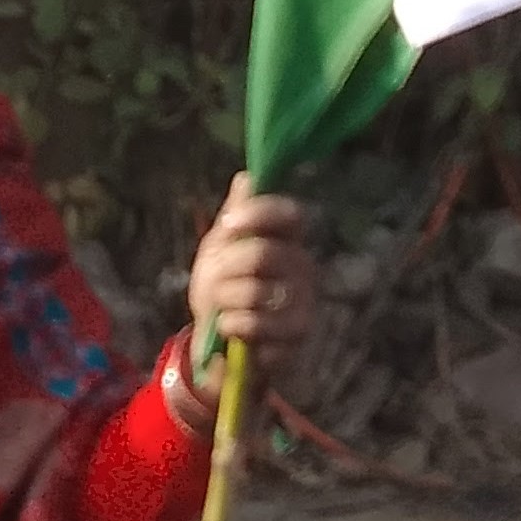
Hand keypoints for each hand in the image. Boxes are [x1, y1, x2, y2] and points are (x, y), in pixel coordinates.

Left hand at [186, 173, 319, 364]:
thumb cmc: (224, 289)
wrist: (221, 343)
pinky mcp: (297, 336)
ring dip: (224, 302)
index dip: (260, 214)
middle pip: (262, 254)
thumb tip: (246, 178)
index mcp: (289, 241)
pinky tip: (232, 329)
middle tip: (215, 281)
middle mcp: (305, 268)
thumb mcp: (220, 249)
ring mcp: (305, 303)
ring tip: (224, 309)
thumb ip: (234, 216)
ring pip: (254, 292)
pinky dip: (231, 327)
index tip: (228, 224)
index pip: (291, 215)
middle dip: (225, 269)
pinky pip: (254, 325)